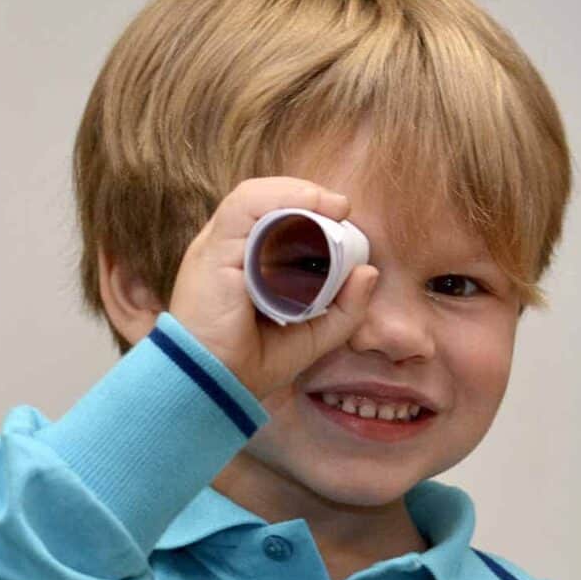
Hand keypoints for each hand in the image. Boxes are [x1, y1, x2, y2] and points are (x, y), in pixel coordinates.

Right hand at [167, 177, 379, 397]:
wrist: (216, 386)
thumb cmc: (251, 363)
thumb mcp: (311, 334)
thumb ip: (343, 307)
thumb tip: (368, 271)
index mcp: (241, 262)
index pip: (271, 217)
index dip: (306, 210)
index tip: (342, 219)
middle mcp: (226, 249)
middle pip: (265, 201)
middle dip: (307, 197)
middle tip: (341, 209)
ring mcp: (216, 247)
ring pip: (255, 196)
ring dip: (298, 193)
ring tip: (333, 206)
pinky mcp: (212, 251)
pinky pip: (244, 208)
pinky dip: (279, 198)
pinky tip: (311, 205)